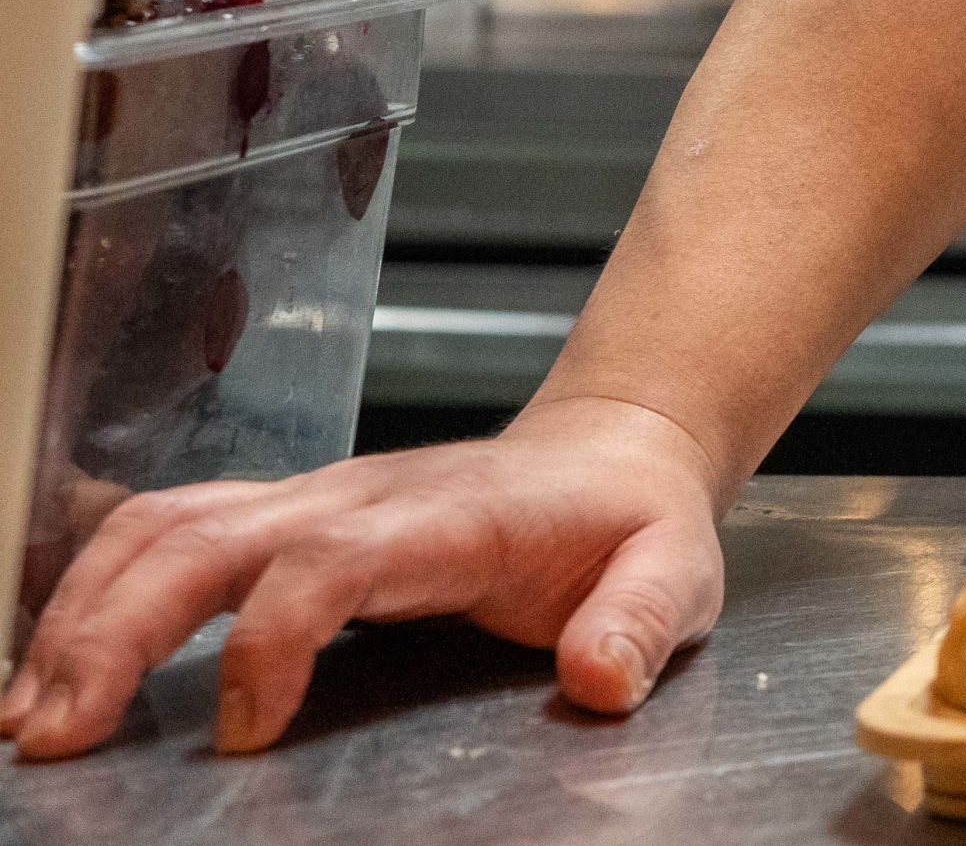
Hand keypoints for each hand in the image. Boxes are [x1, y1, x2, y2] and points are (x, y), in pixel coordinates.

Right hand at [2, 395, 727, 761]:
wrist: (614, 453)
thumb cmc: (630, 523)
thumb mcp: (677, 573)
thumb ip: (642, 621)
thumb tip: (598, 679)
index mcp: (448, 516)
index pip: (329, 560)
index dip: (273, 642)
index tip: (248, 736)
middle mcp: (360, 496)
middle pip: (211, 538)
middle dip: (117, 630)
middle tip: (53, 734)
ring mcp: (313, 500)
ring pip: (169, 527)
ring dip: (84, 610)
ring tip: (29, 713)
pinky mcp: (285, 518)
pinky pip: (168, 531)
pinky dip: (94, 586)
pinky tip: (56, 660)